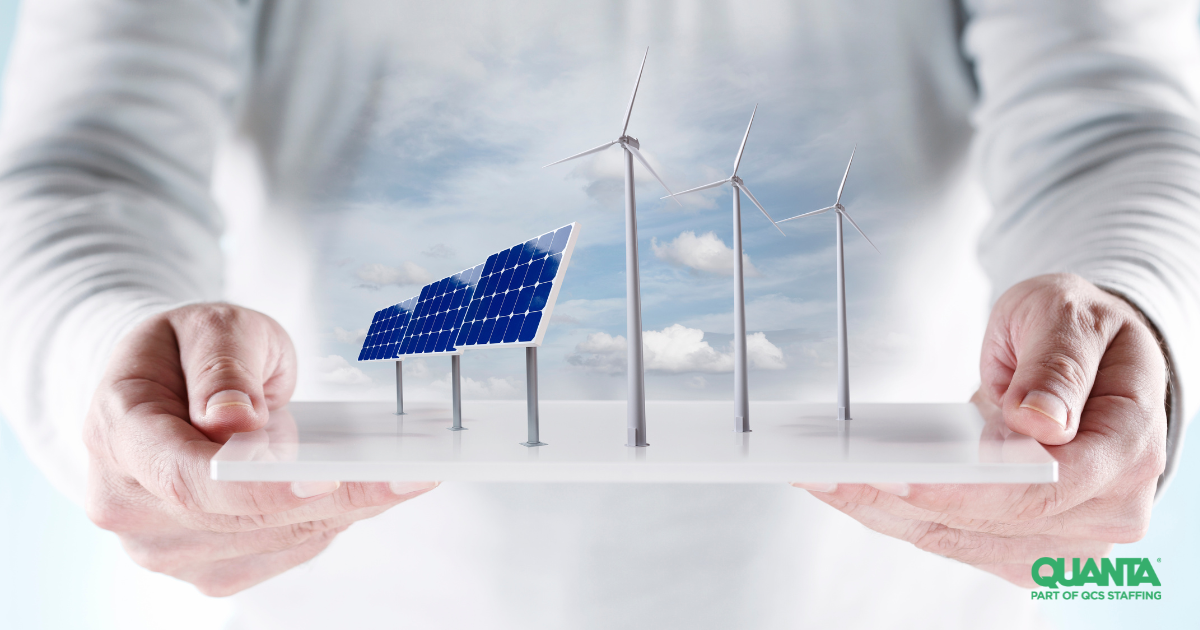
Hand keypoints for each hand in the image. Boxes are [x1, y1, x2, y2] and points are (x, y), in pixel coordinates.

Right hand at [83, 303, 437, 595]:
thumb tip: (232, 420)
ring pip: (268, 542)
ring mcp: (162, 545)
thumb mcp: (211, 326)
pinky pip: (278, 553)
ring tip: (399, 477)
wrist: (168, 384)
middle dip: (332, 497)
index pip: (185, 478)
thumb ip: (221, 366)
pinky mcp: (204, 565)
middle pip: (239, 519)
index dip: (256, 487)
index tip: (324, 478)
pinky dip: (325, 523)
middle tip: (410, 473)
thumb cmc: (190, 349)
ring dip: (339, 512)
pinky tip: (363, 492)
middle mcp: (127, 503)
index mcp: (117, 433)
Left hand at [794, 273, 1167, 585]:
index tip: (900, 478)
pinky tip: (851, 491)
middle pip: (990, 524)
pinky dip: (899, 517)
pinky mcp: (1026, 546)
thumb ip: (1058, 366)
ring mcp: (1067, 538)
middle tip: (827, 474)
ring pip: (960, 539)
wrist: (1094, 360)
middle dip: (901, 500)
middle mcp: (1106, 510)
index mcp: (1127, 451)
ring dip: (885, 513)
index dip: (968, 491)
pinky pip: (954, 539)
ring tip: (822, 480)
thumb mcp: (1071, 318)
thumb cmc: (1083, 334)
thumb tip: (1040, 422)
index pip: (1043, 489)